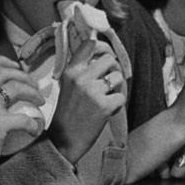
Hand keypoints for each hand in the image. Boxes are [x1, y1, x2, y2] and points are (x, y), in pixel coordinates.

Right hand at [0, 55, 44, 184]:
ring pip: (16, 88)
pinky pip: (23, 118)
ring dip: (32, 93)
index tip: (15, 66)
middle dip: (23, 75)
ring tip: (39, 102)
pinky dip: (33, 123)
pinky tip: (33, 129)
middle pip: (3, 72)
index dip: (2, 60)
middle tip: (33, 86)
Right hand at [49, 36, 126, 161]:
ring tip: (106, 98)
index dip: (102, 47)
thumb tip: (103, 56)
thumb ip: (81, 70)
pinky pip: (121, 96)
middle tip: (110, 81)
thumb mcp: (67, 85)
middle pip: (109, 58)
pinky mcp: (104, 106)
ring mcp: (92, 91)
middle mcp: (81, 77)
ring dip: (116, 88)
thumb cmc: (67, 114)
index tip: (105, 55)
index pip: (90, 44)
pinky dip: (117, 105)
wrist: (63, 140)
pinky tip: (107, 111)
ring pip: (118, 77)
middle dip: (113, 69)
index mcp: (71, 71)